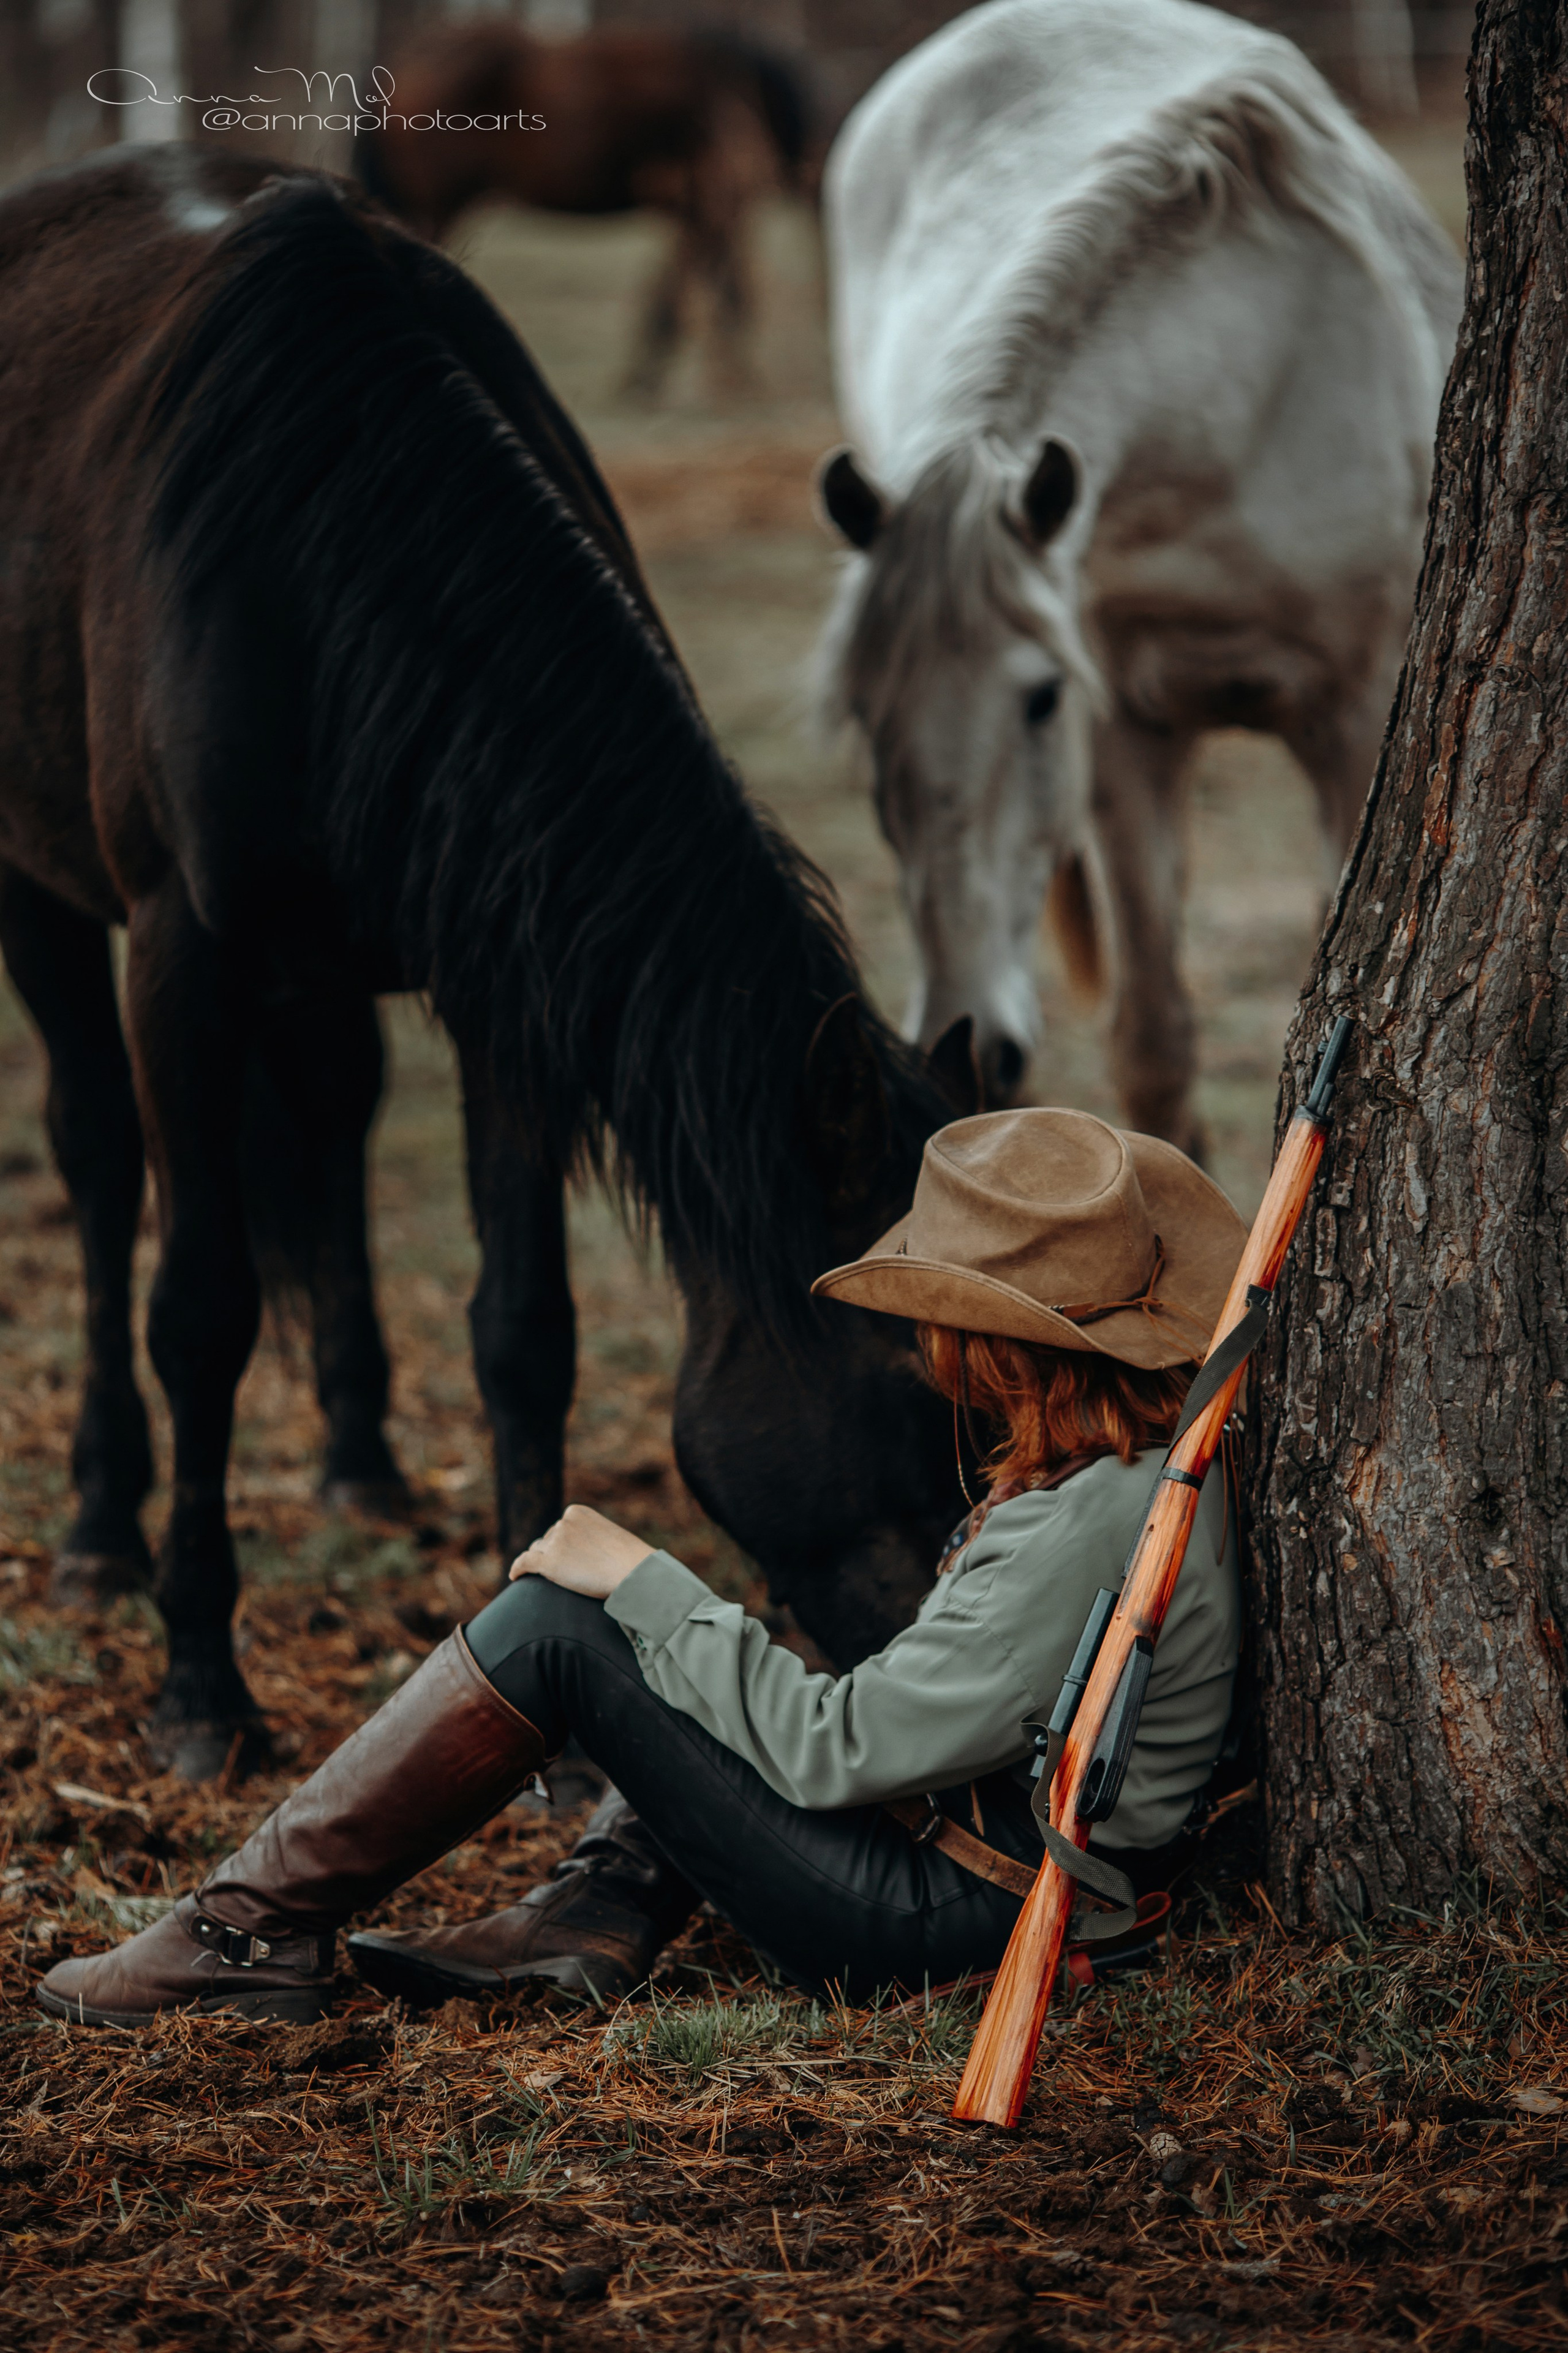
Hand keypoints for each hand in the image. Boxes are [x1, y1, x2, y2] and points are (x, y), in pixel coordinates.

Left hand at [509, 1505, 652, 1600]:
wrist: (633, 1572)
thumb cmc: (628, 1559)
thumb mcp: (608, 1536)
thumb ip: (590, 1537)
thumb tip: (578, 1550)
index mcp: (577, 1512)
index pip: (559, 1528)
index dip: (562, 1544)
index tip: (569, 1557)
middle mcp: (563, 1522)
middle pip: (547, 1540)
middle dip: (553, 1553)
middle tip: (566, 1572)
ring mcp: (555, 1541)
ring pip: (537, 1553)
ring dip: (541, 1563)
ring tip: (547, 1578)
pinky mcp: (549, 1562)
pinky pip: (524, 1563)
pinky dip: (517, 1569)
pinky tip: (514, 1577)